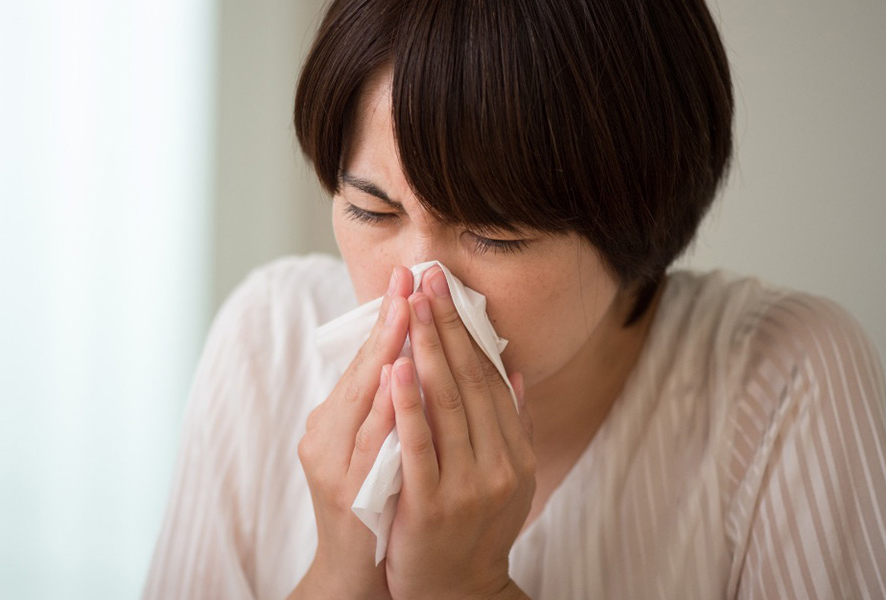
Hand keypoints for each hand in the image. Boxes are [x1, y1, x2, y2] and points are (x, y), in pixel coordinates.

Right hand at [292, 267, 412, 599]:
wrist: (354, 569)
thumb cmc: (371, 500)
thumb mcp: (372, 446)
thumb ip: (385, 404)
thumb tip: (411, 355)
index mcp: (334, 420)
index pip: (365, 359)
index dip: (387, 317)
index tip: (408, 276)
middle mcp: (325, 435)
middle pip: (360, 369)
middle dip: (388, 321)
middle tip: (408, 277)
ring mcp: (332, 462)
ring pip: (361, 398)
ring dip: (385, 352)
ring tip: (405, 310)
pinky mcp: (345, 489)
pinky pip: (369, 441)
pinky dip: (384, 407)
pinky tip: (398, 376)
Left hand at [384, 267, 535, 599]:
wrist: (457, 592)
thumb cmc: (475, 527)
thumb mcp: (509, 477)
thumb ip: (515, 425)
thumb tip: (517, 371)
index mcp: (515, 452)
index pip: (490, 379)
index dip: (468, 331)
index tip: (448, 290)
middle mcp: (499, 464)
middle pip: (469, 381)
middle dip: (445, 326)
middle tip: (427, 279)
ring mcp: (467, 485)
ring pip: (446, 406)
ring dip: (427, 351)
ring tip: (411, 306)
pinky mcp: (432, 506)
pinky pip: (418, 447)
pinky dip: (407, 406)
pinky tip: (396, 368)